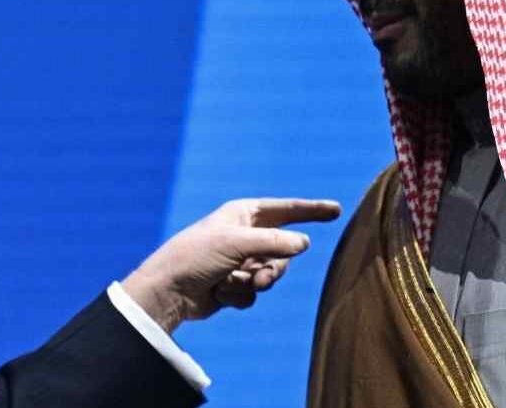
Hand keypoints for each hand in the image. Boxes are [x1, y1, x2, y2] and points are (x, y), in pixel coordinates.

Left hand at [121, 198, 340, 333]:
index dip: (310, 209)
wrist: (169, 291)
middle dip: (273, 269)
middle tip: (259, 277)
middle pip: (282, 252)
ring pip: (271, 275)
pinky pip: (254, 292)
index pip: (285, 210)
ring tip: (231, 283)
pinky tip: (218, 293)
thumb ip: (275, 242)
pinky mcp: (233, 284)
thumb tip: (304, 244)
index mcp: (242, 214)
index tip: (336, 209)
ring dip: (254, 283)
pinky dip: (239, 295)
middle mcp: (243, 235)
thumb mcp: (237, 243)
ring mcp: (238, 260)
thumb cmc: (197, 257)